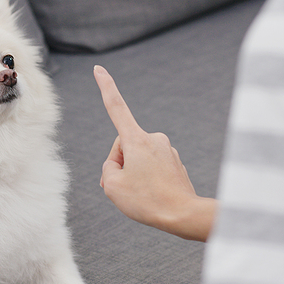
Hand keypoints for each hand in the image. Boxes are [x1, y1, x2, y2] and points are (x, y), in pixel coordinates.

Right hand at [94, 65, 215, 240]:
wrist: (184, 214)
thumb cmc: (147, 201)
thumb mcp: (112, 186)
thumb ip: (109, 169)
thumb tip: (119, 165)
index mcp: (137, 140)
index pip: (116, 108)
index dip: (105, 87)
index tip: (99, 69)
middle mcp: (154, 139)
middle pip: (124, 147)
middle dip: (119, 165)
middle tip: (122, 188)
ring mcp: (167, 151)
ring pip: (139, 159)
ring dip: (133, 174)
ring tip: (140, 195)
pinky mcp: (175, 163)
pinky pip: (152, 168)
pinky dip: (147, 180)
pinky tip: (152, 196)